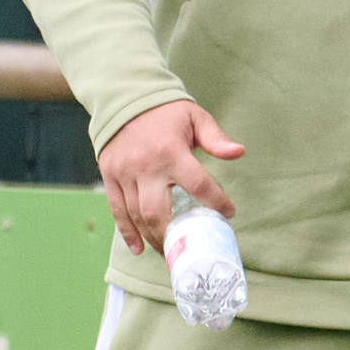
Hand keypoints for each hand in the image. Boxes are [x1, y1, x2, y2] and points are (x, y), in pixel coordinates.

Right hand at [97, 99, 244, 254]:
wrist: (125, 97)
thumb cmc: (166, 110)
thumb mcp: (196, 117)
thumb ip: (216, 138)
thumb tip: (239, 152)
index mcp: (171, 152)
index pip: (198, 184)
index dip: (216, 202)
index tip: (228, 214)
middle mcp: (145, 166)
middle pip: (158, 211)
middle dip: (175, 234)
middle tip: (190, 247)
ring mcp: (124, 174)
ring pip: (137, 215)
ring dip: (153, 237)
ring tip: (168, 252)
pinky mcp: (110, 176)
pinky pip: (117, 210)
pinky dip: (126, 232)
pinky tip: (138, 248)